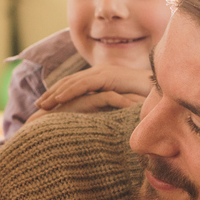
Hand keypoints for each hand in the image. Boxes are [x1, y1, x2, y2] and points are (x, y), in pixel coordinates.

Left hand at [35, 66, 152, 112]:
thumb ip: (108, 111)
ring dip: (55, 93)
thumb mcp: (120, 107)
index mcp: (100, 80)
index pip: (74, 86)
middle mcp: (99, 74)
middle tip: (36, 106)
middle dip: (51, 94)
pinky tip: (58, 99)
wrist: (163, 92)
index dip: (57, 95)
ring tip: (42, 104)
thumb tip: (99, 126)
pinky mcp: (108, 76)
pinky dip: (70, 91)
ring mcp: (103, 73)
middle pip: (69, 83)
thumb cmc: (145, 103)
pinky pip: (85, 84)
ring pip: (73, 82)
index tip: (43, 107)